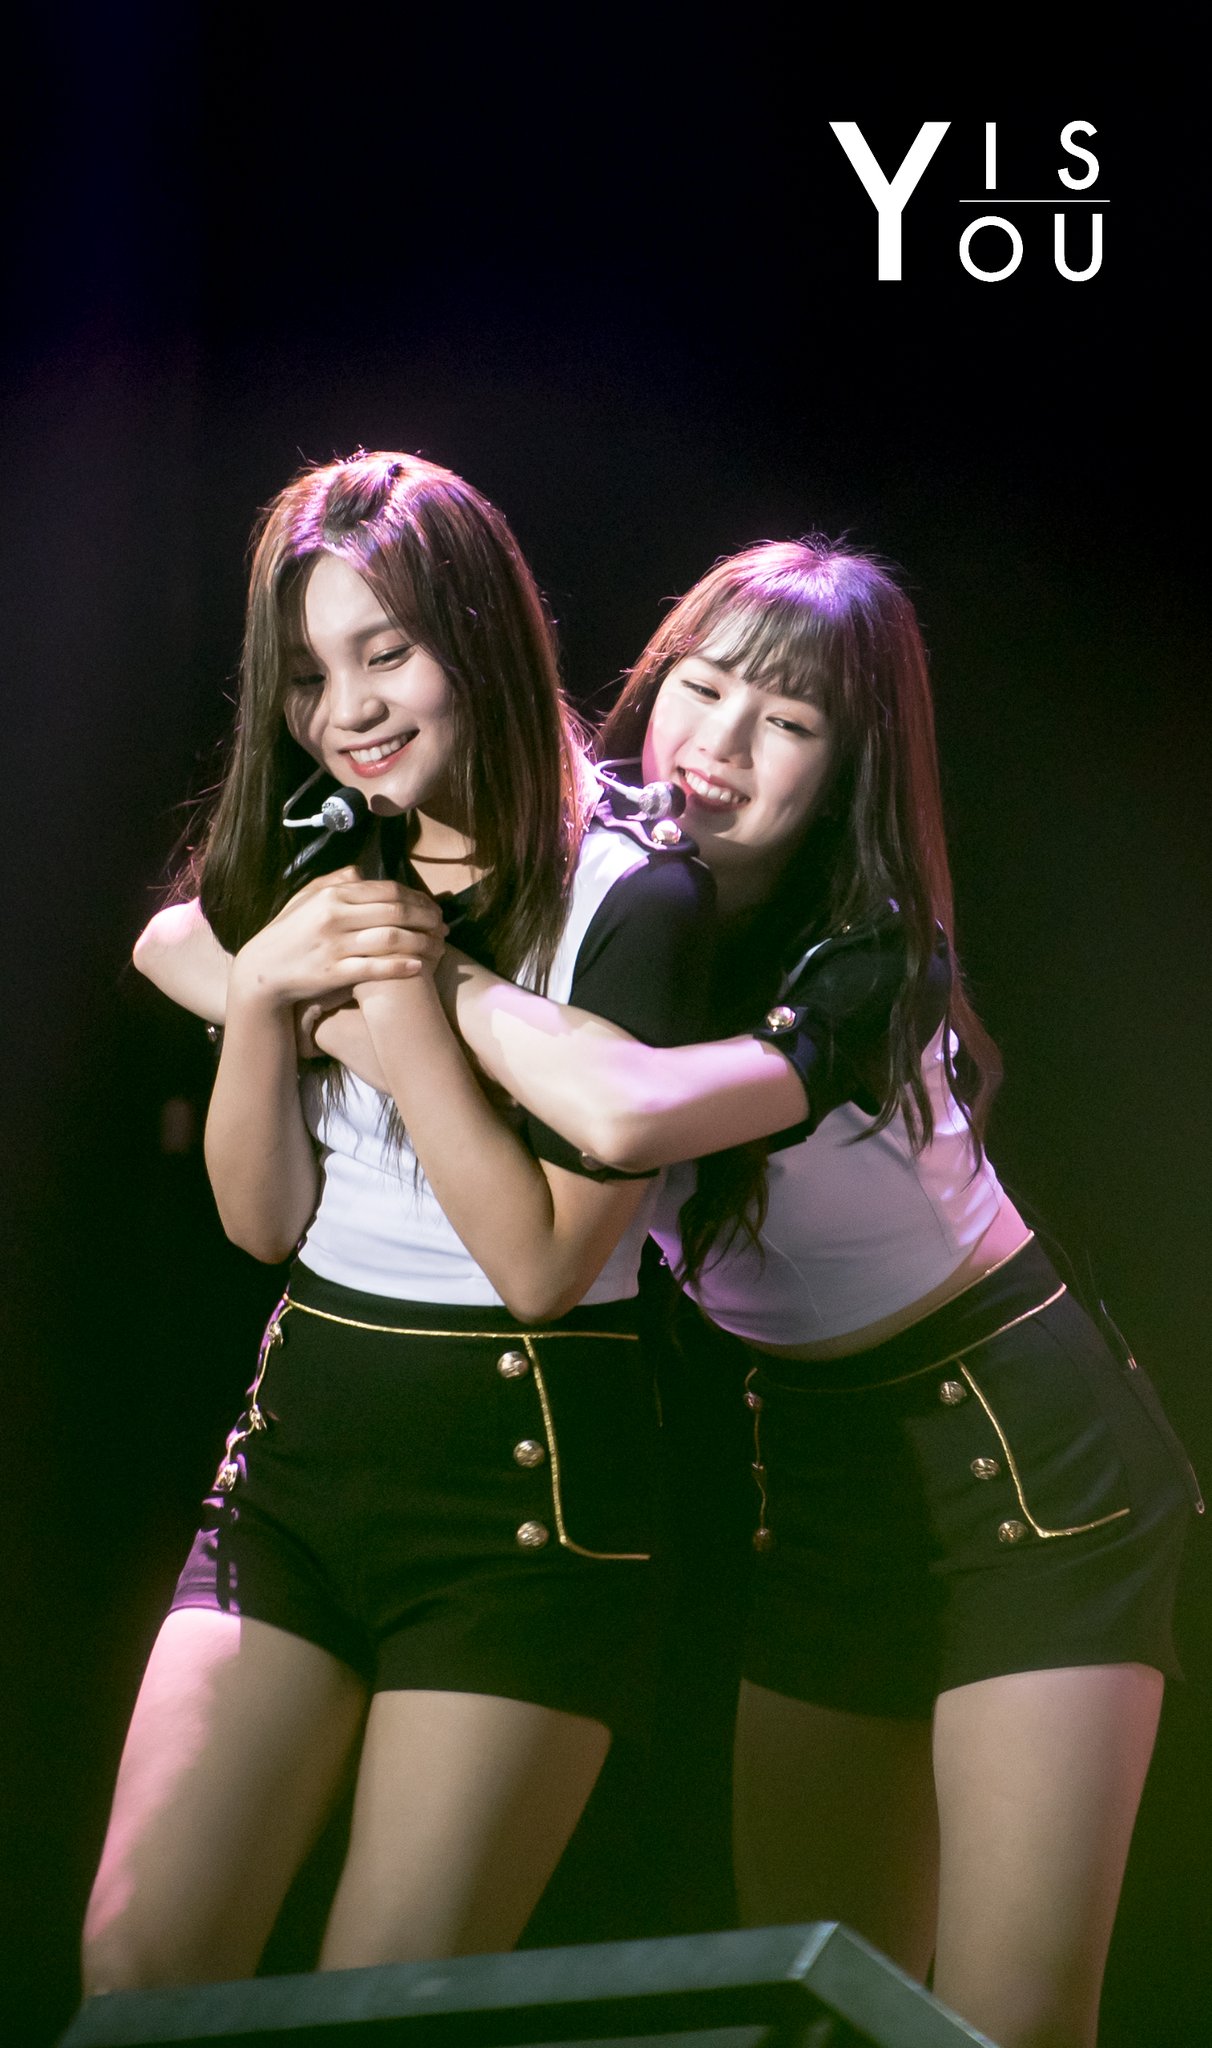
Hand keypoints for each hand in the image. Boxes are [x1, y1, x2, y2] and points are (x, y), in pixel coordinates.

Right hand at [230, 869, 445, 1013]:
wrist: (262, 971)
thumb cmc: (287, 933)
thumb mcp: (305, 898)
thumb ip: (335, 881)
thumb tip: (362, 873)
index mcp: (333, 894)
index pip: (388, 890)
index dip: (419, 899)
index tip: (434, 908)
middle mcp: (335, 915)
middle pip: (396, 911)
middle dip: (428, 919)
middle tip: (444, 927)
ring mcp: (335, 945)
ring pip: (392, 938)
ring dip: (423, 943)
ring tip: (439, 948)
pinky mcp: (334, 972)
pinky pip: (376, 967)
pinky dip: (401, 966)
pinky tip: (419, 967)